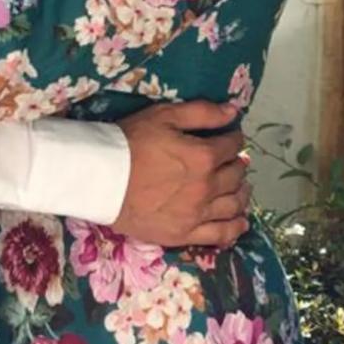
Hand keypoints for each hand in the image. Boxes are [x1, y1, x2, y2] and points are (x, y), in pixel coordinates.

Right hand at [111, 101, 250, 247]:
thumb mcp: (163, 115)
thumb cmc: (131, 141)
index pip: (231, 146)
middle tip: (233, 160)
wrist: (102, 178)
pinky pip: (221, 234)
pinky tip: (240, 221)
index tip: (231, 137)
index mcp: (203, 156)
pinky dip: (236, 227)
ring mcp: (197, 214)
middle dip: (238, 164)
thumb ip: (202, 112)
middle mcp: (207, 187)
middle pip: (236, 176)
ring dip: (241, 193)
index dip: (234, 138)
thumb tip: (233, 110)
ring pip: (233, 205)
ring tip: (239, 187)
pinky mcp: (185, 234)